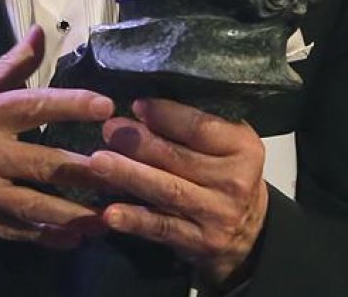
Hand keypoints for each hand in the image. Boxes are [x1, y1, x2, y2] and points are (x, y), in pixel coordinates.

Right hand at [0, 26, 112, 255]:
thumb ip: (9, 66)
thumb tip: (40, 32)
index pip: (32, 104)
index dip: (71, 105)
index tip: (106, 106)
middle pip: (43, 162)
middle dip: (87, 170)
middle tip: (126, 171)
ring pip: (37, 205)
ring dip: (76, 213)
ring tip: (111, 215)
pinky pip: (20, 232)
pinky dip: (50, 236)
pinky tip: (77, 237)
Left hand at [91, 99, 267, 287]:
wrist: (249, 230)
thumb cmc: (226, 172)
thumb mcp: (225, 143)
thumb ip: (194, 124)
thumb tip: (142, 106)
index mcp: (243, 148)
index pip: (201, 127)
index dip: (166, 115)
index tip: (136, 105)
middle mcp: (235, 181)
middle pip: (179, 158)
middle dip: (139, 143)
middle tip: (108, 130)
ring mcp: (218, 214)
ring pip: (167, 191)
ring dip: (130, 176)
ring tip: (98, 161)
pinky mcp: (200, 241)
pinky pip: (162, 228)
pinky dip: (134, 220)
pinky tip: (110, 213)